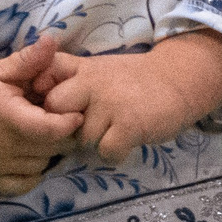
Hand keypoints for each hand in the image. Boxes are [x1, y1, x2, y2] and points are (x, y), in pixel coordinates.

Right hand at [0, 35, 79, 194]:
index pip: (52, 130)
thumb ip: (28, 60)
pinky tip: (29, 154)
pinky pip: (21, 185)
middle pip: (51, 149)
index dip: (70, 121)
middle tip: (59, 118)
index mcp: (8, 117)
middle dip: (63, 134)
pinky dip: (31, 173)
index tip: (74, 110)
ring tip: (42, 132)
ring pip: (40, 166)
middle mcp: (2, 147)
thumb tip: (52, 39)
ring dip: (48, 152)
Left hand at [38, 48, 221, 164]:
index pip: (44, 73)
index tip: (55, 106)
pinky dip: (116, 153)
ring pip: (82, 138)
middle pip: (54, 110)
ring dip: (97, 142)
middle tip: (88, 125)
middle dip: (67, 125)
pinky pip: (105, 152)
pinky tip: (127, 140)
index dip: (42, 92)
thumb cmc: (136, 81)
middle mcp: (92, 82)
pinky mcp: (128, 125)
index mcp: (84, 68)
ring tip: (117, 128)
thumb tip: (40, 98)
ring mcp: (110, 103)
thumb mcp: (101, 70)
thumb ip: (72, 79)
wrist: (180, 80)